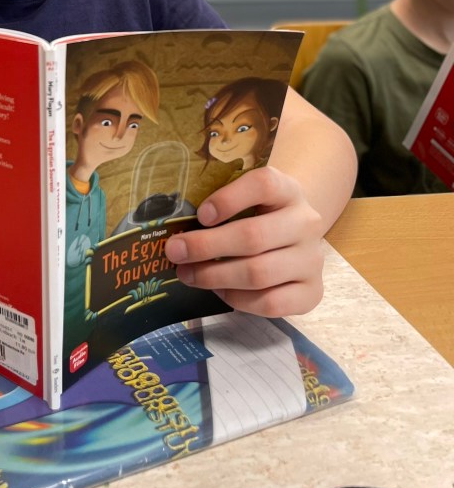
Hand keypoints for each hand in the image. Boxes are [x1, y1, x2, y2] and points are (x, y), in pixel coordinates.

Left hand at [164, 165, 324, 316]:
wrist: (297, 236)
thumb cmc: (259, 214)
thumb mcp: (247, 199)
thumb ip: (221, 207)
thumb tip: (178, 233)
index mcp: (288, 190)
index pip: (264, 185)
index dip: (229, 199)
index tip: (200, 214)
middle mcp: (306, 223)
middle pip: (253, 236)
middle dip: (206, 246)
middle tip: (174, 251)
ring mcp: (312, 260)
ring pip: (259, 273)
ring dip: (215, 276)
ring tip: (188, 274)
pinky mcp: (312, 293)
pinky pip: (270, 303)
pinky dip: (238, 299)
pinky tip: (218, 291)